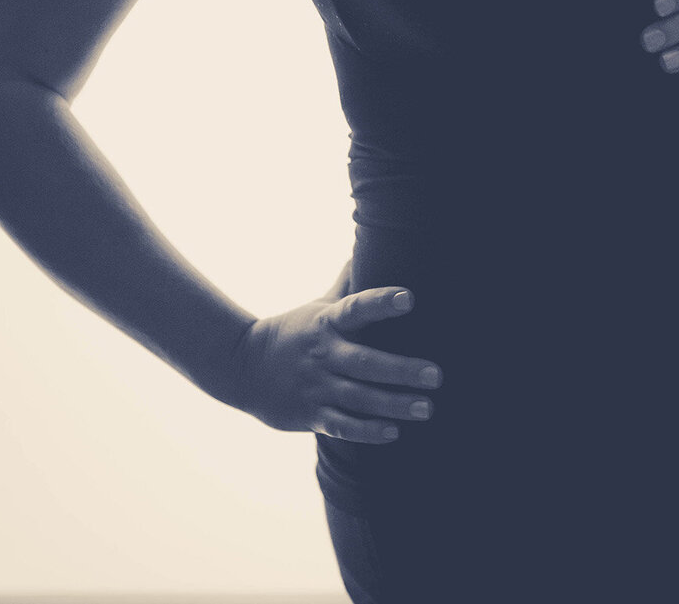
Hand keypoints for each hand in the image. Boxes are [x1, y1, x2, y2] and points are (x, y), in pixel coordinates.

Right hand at [218, 287, 442, 443]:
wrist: (242, 366)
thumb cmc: (293, 332)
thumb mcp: (318, 305)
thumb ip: (347, 283)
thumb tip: (367, 244)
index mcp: (327, 322)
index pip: (357, 307)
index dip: (382, 301)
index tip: (410, 297)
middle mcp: (324, 354)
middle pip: (366, 362)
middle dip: (402, 370)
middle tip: (436, 375)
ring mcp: (316, 386)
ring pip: (360, 398)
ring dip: (394, 404)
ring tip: (427, 408)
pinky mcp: (310, 414)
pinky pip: (342, 426)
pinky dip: (366, 431)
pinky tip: (393, 433)